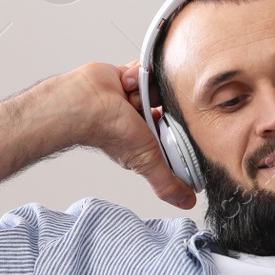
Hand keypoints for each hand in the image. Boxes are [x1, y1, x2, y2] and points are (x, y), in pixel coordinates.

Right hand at [65, 61, 195, 208]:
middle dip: (162, 105)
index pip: (172, 134)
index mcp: (145, 140)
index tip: (174, 126)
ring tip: (133, 97)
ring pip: (157, 87)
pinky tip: (125, 84)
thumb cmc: (109, 131)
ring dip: (147, 90)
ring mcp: (134, 98)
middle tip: (151, 109)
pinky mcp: (128, 78)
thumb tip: (187, 203)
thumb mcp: (147, 161)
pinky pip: (144, 70)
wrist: (87, 101)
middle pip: (169, 107)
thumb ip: (166, 183)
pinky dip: (136, 75)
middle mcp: (140, 119)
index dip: (175, 128)